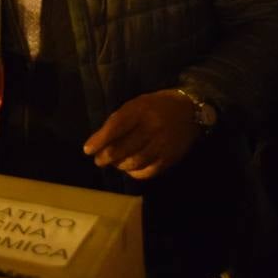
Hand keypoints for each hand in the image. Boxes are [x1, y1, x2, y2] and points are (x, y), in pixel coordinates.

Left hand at [83, 89, 201, 179]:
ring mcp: (162, 144)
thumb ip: (117, 121)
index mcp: (140, 110)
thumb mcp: (135, 105)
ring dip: (120, 165)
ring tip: (114, 164)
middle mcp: (152, 127)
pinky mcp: (170, 158)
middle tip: (98, 160)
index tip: (87, 150)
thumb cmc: (155, 106)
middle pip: (124, 148)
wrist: (189, 110)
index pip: (116, 127)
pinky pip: (149, 171)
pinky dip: (136, 173)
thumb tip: (98, 141)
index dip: (100, 140)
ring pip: (135, 161)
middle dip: (107, 157)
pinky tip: (130, 169)